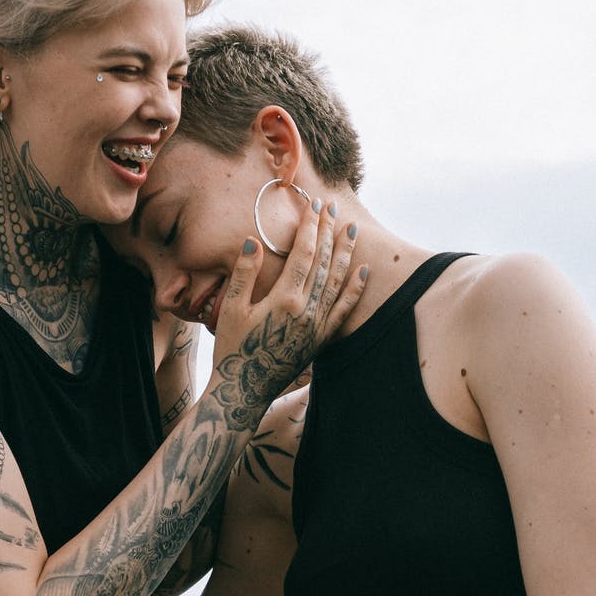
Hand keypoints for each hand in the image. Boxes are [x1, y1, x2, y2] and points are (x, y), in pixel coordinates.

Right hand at [208, 197, 364, 424]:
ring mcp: (318, 325)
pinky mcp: (322, 339)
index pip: (304, 253)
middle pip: (324, 262)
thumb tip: (254, 242)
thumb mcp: (231, 309)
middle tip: (332, 207)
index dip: (310, 227)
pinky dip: (356, 289)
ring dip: (346, 253)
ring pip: (338, 281)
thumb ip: (244, 275)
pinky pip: (344, 310)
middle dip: (328, 231)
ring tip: (352, 229)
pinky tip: (363, 271)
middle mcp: (307, 310)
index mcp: (284, 299)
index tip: (313, 205)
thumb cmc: (232, 349)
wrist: (244, 390)